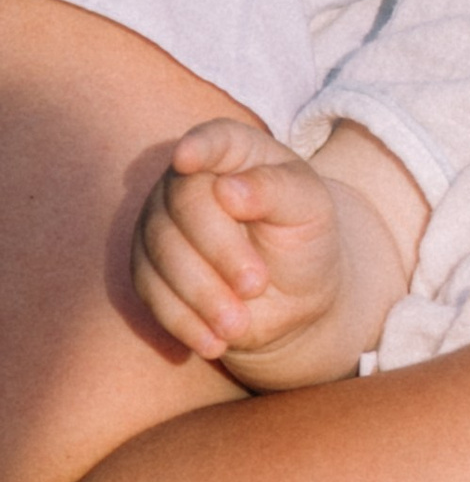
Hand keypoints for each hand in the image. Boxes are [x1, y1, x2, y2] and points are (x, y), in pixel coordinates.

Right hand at [130, 118, 346, 364]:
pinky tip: (214, 341)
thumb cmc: (305, 240)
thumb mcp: (310, 211)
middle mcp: (189, 179)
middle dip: (220, 250)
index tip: (187, 159)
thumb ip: (277, 191)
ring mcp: (161, 222)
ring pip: (162, 252)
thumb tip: (228, 189)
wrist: (293, 297)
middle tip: (256, 284)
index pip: (215, 140)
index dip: (200, 147)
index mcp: (236, 151)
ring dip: (202, 293)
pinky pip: (150, 292)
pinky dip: (182, 319)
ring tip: (239, 324)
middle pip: (184, 205)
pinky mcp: (148, 268)